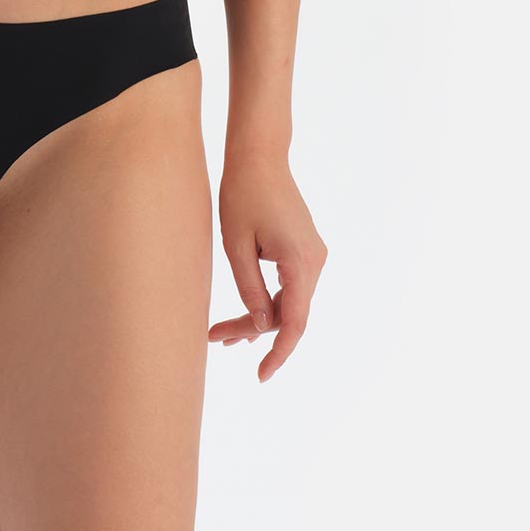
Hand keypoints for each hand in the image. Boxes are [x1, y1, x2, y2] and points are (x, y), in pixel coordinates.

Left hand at [209, 154, 328, 381]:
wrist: (259, 154)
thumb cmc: (241, 193)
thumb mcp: (236, 245)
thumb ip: (250, 289)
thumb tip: (262, 327)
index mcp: (300, 262)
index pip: (294, 322)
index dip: (279, 353)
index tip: (262, 376)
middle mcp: (314, 261)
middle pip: (287, 313)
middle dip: (253, 331)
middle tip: (215, 339)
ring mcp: (312, 254)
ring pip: (287, 300)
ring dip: (258, 316)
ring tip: (221, 334)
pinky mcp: (304, 248)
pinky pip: (288, 285)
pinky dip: (267, 299)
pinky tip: (244, 313)